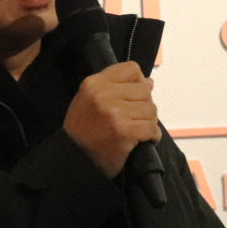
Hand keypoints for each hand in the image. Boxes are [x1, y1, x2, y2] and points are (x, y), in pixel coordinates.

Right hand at [63, 61, 161, 177]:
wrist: (74, 158)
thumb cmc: (82, 130)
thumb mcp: (90, 100)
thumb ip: (116, 88)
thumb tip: (149, 82)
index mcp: (95, 83)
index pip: (131, 69)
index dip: (138, 82)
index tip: (135, 96)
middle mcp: (104, 94)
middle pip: (144, 90)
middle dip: (144, 105)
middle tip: (136, 118)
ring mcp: (115, 113)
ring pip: (150, 109)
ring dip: (149, 121)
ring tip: (138, 129)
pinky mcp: (125, 131)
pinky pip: (152, 128)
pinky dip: (153, 135)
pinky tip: (145, 139)